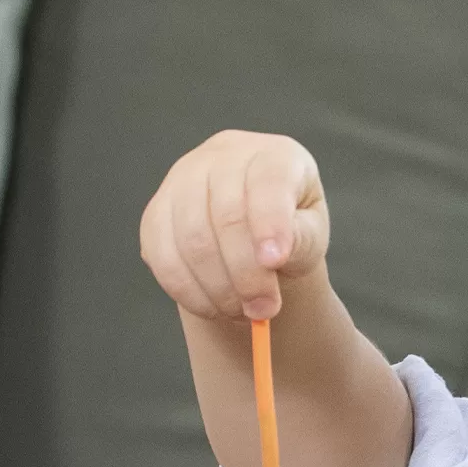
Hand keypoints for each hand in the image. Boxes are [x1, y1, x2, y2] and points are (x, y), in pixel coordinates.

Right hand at [140, 130, 328, 323]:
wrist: (252, 230)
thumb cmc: (288, 229)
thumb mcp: (310, 234)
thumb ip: (301, 241)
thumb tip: (272, 258)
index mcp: (273, 155)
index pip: (268, 182)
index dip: (270, 222)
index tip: (274, 261)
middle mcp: (223, 156)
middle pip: (226, 216)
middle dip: (246, 274)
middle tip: (263, 311)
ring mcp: (182, 180)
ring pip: (191, 239)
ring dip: (217, 289)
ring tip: (241, 311)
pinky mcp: (156, 213)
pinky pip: (163, 257)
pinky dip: (188, 292)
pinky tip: (212, 306)